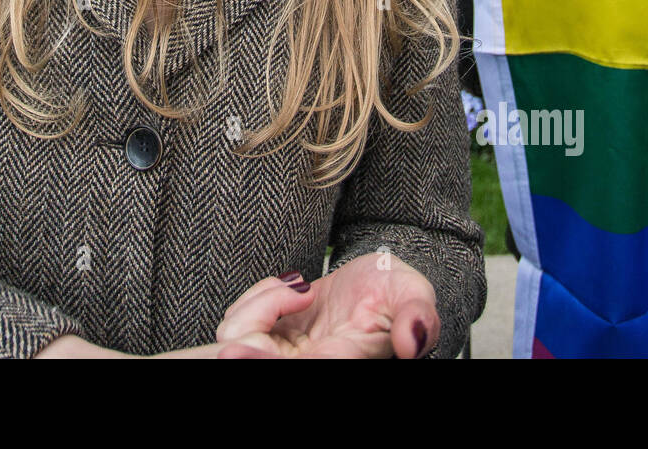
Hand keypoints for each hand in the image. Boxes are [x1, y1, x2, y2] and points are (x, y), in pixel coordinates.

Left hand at [214, 254, 437, 358]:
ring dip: (259, 307)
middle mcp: (312, 361)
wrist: (378, 279)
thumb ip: (418, 316)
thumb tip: (414, 342)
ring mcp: (287, 351)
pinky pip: (240, 322)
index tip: (238, 353)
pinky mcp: (271, 333)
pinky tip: (288, 288)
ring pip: (241, 341)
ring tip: (298, 290)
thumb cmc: (396, 290)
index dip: (267, 363)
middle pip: (260, 364)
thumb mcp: (414, 293)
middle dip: (243, 356)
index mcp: (345, 358)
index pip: (306, 368)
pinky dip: (257, 297)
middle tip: (229, 351)